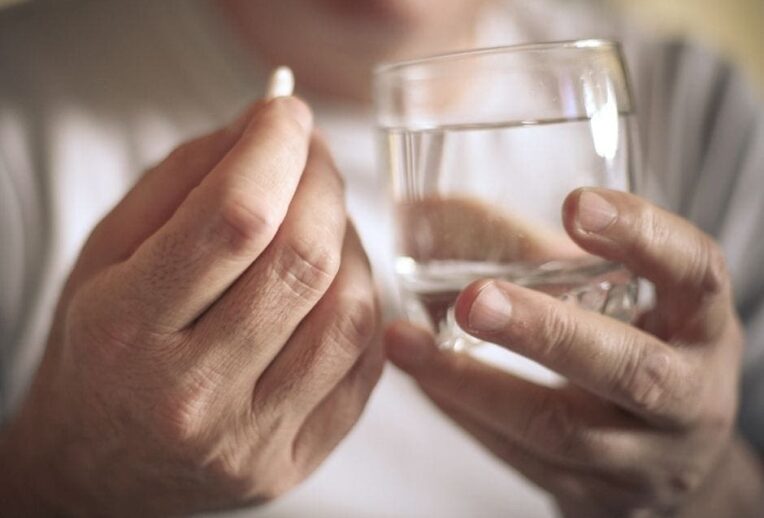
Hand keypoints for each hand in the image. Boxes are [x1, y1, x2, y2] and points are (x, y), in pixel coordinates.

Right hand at [0, 97, 382, 514]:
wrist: (101, 465)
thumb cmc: (103, 349)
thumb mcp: (109, 254)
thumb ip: (182, 180)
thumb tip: (265, 124)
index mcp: (128, 332)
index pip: (234, 219)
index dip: (275, 149)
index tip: (287, 112)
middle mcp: (193, 395)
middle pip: (303, 261)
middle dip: (322, 184)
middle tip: (311, 157)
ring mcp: (252, 439)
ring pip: (349, 311)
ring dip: (350, 243)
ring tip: (321, 224)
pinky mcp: (294, 463)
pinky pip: (365, 362)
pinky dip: (361, 303)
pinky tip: (331, 285)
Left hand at [386, 188, 763, 516]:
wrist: (672, 459)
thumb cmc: (640, 349)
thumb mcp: (625, 299)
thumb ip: (549, 256)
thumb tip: (430, 211)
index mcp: (702, 326)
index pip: (694, 274)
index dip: (643, 237)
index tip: (577, 206)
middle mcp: (686, 396)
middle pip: (629, 369)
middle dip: (547, 332)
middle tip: (475, 300)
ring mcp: (641, 458)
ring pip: (559, 429)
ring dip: (473, 383)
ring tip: (407, 342)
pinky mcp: (592, 495)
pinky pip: (521, 457)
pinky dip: (464, 411)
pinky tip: (422, 375)